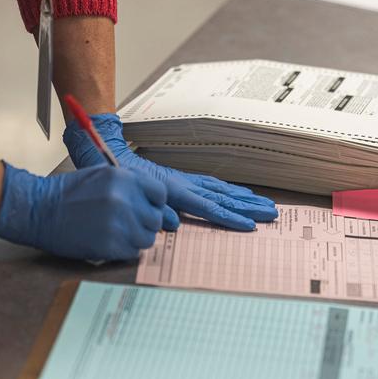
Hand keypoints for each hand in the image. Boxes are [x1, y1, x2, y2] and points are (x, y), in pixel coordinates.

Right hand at [0, 163, 165, 260]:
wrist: (37, 210)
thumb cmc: (69, 193)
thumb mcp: (103, 175)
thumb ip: (132, 184)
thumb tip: (157, 202)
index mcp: (124, 179)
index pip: (161, 194)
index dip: (155, 203)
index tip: (146, 207)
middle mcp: (124, 200)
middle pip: (156, 219)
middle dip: (145, 222)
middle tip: (129, 223)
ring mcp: (118, 224)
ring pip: (147, 238)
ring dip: (136, 238)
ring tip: (117, 232)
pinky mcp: (110, 246)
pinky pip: (133, 252)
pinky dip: (124, 250)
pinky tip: (109, 241)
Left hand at [63, 113, 277, 230]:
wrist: (105, 152)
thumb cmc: (113, 175)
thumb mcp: (128, 195)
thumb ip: (149, 209)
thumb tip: (172, 223)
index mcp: (173, 189)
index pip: (208, 207)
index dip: (230, 218)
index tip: (250, 226)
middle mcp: (184, 183)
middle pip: (224, 196)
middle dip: (249, 206)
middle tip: (272, 212)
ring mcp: (184, 180)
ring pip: (221, 190)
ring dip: (245, 198)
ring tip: (265, 204)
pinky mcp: (180, 179)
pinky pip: (212, 185)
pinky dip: (229, 191)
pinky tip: (240, 194)